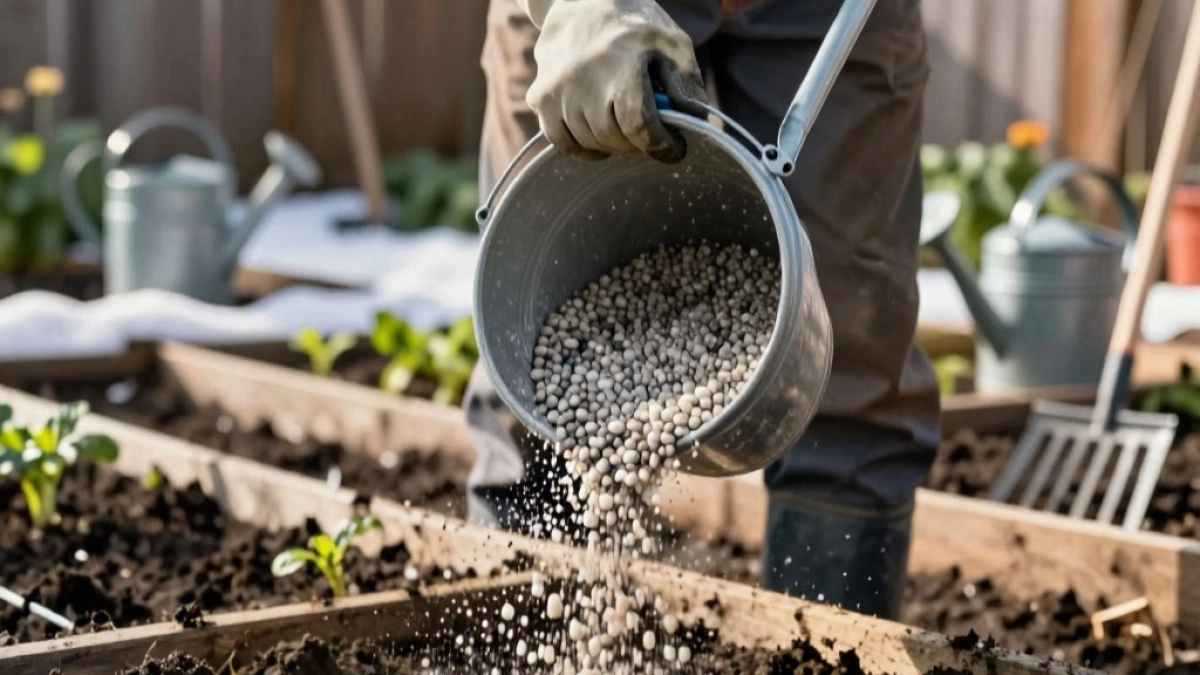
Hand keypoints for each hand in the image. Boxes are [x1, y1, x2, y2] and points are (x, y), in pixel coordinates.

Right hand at [523, 0, 706, 162]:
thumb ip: (686, 85)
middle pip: (614, 138)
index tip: (674, 150)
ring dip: (613, 144)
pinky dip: (584, 147)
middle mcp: (583, 77)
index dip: (661, 145)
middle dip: (638, 144)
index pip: (639, 125)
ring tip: (624, 126)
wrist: (582, 1)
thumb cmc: (635, 27)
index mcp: (621, 62)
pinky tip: (599, 134)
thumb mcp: (672, 44)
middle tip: (648, 134)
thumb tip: (697, 125)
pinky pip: (563, 142)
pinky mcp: (540, 97)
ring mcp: (557, 89)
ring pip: (590, 143)